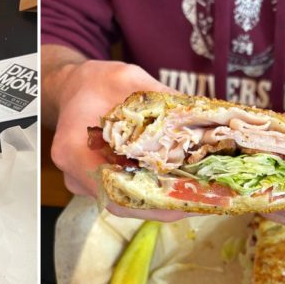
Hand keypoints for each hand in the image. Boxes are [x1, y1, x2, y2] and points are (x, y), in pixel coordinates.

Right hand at [47, 57, 192, 221]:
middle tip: (210, 198)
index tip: (189, 201)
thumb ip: (161, 98)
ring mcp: (87, 184)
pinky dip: (157, 191)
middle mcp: (77, 176)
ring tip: (205, 192)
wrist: (73, 89)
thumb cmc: (95, 82)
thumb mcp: (128, 79)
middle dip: (169, 204)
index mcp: (73, 150)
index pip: (112, 191)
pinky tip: (185, 182)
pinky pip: (129, 193)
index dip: (152, 203)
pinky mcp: (100, 185)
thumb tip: (203, 114)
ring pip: (129, 202)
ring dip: (166, 200)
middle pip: (126, 203)